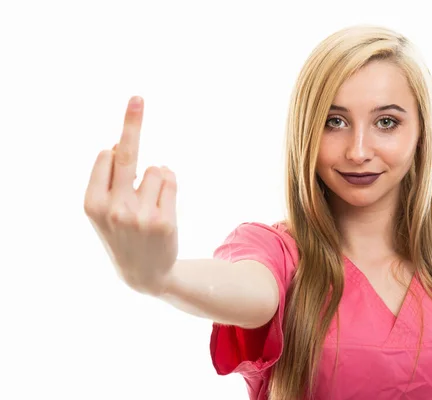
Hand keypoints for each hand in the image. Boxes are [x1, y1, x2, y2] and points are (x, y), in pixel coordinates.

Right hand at [84, 96, 177, 295]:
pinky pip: (170, 180)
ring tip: (149, 204)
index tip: (126, 120)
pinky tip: (161, 206)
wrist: (143, 273)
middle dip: (131, 124)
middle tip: (137, 98)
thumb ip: (106, 179)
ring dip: (156, 178)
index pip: (107, 156)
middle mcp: (114, 209)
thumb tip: (114, 145)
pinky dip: (168, 184)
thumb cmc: (121, 233)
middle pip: (125, 155)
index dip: (116, 151)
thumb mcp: (102, 210)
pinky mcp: (164, 220)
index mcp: (91, 203)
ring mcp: (140, 216)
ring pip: (157, 169)